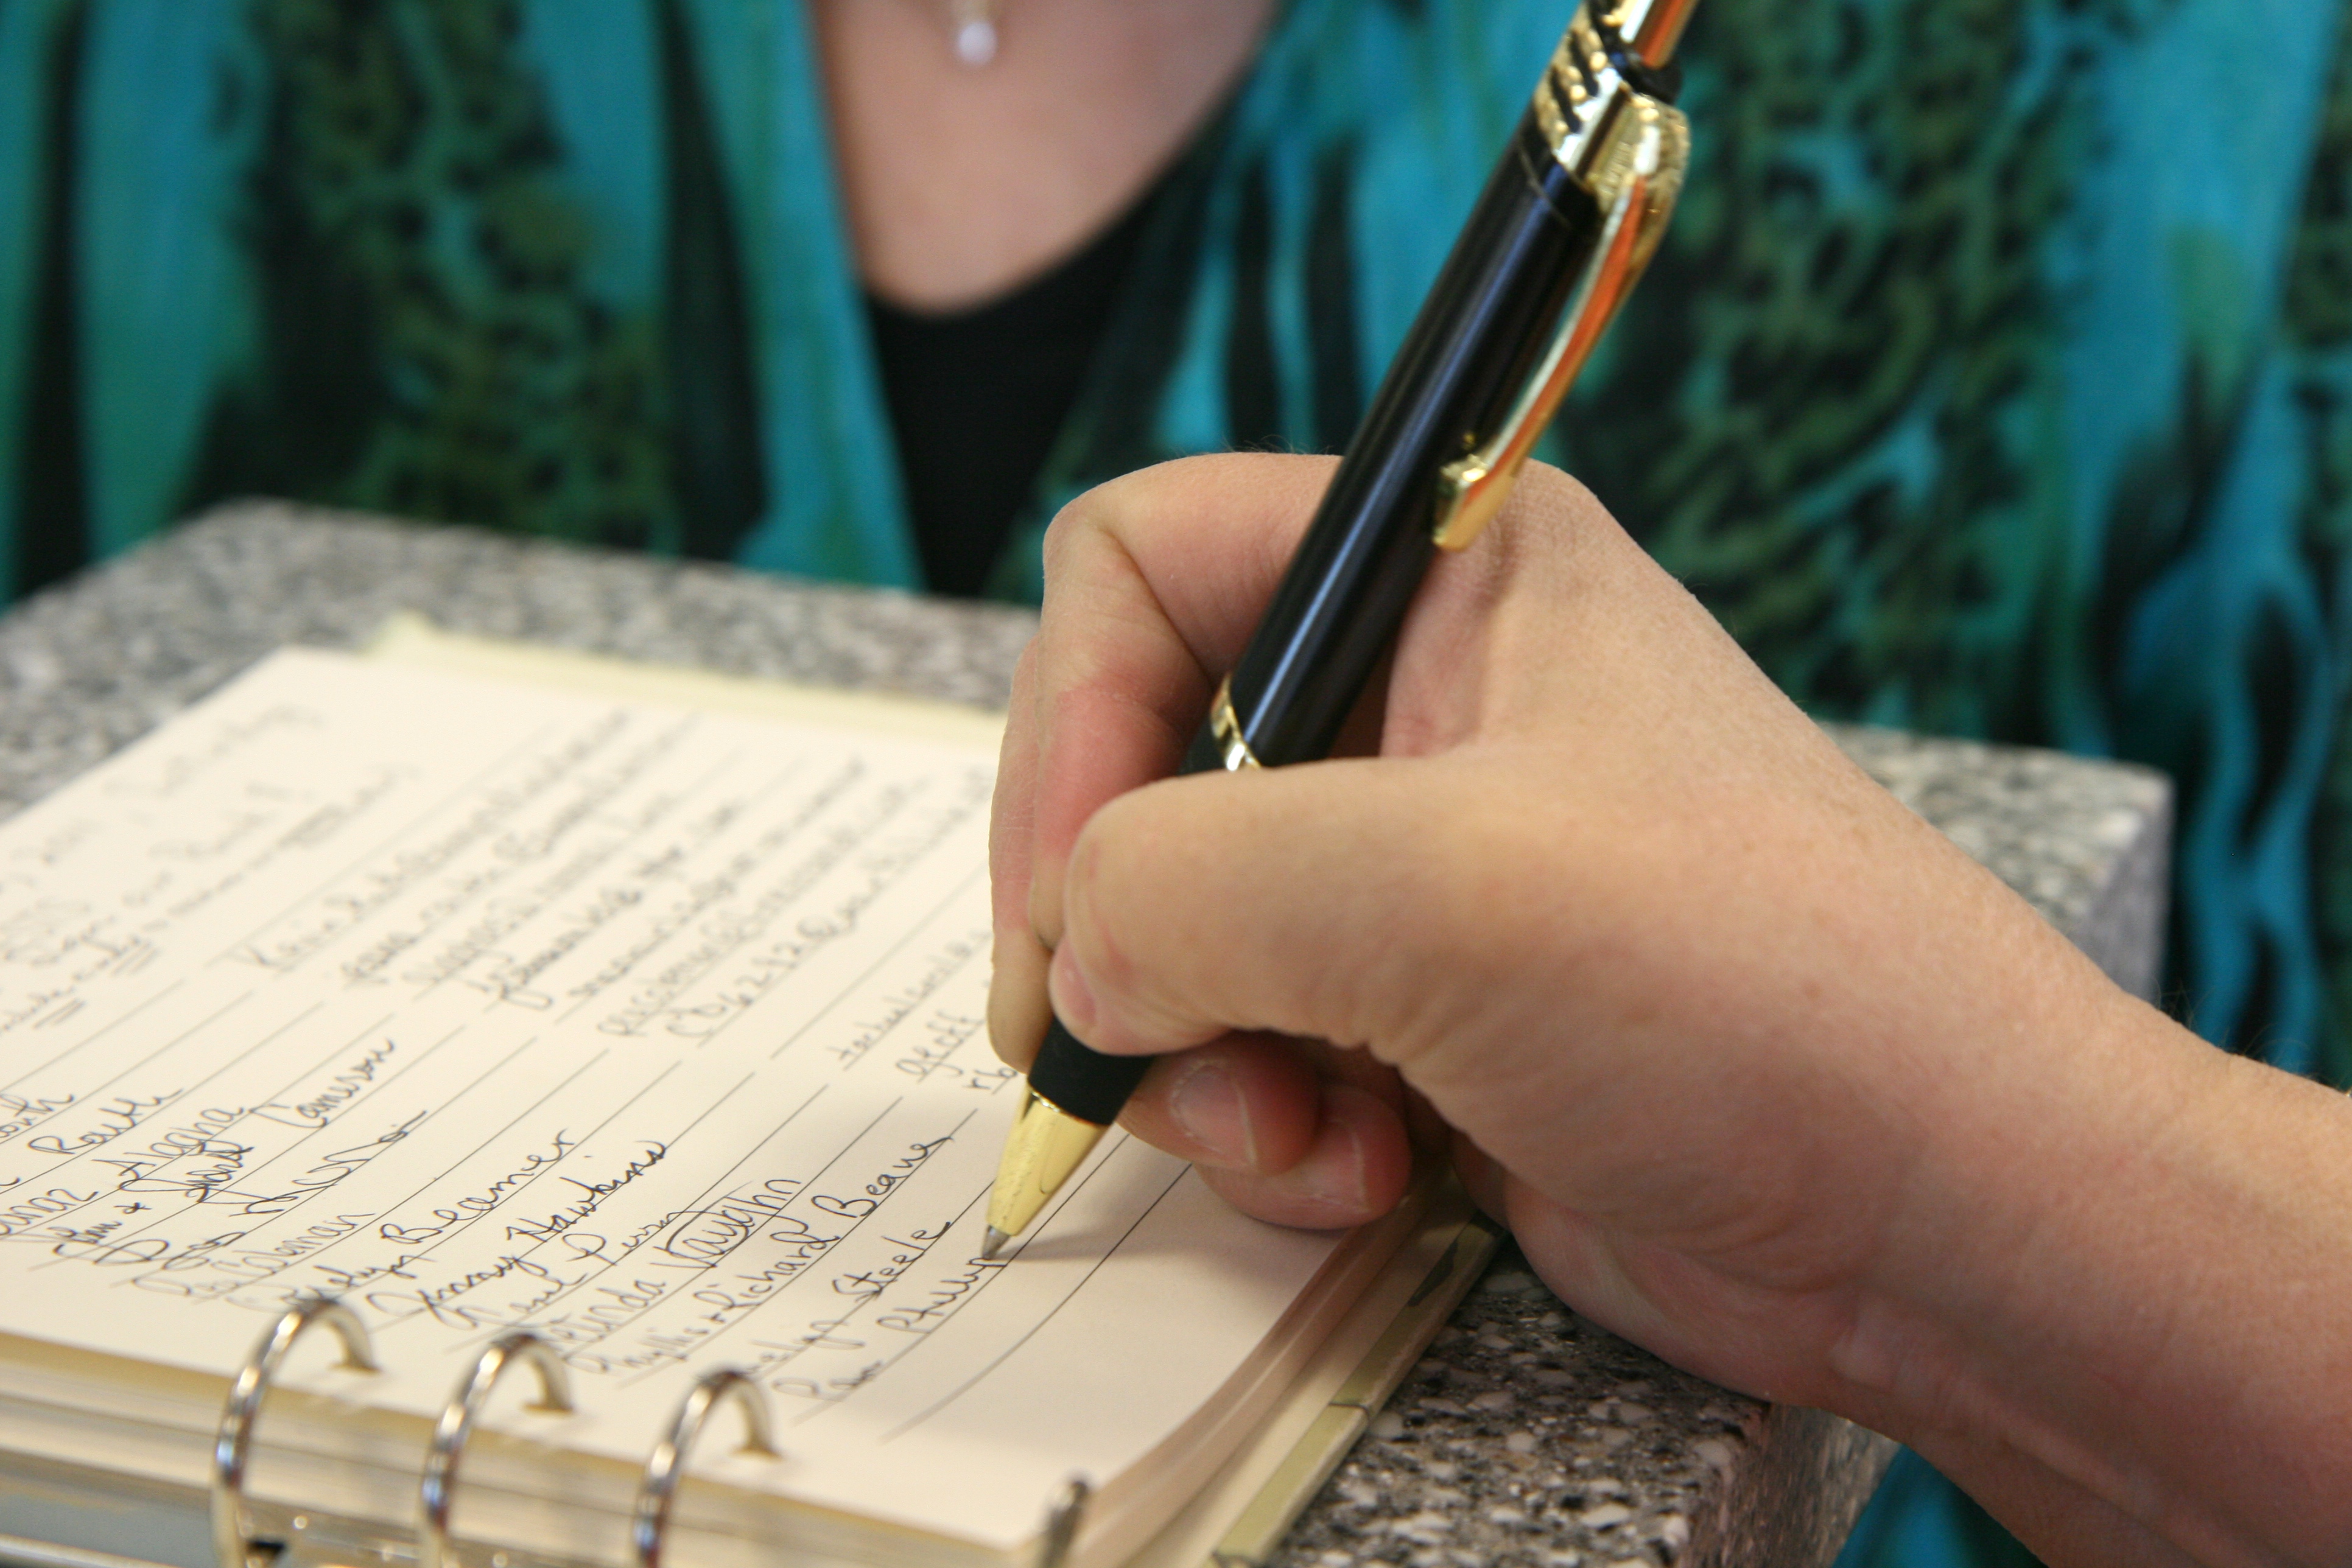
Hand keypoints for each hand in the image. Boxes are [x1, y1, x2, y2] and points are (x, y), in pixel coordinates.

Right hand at [987, 453, 2351, 1567]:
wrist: (1939, 1215)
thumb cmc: (1747, 989)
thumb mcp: (1432, 886)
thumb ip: (1176, 883)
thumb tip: (1073, 970)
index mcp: (1441, 571)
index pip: (1140, 564)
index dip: (1067, 722)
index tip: (1069, 898)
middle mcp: (1415, 700)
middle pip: (1131, 768)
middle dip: (1124, 933)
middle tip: (1146, 1048)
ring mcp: (1413, 868)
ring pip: (1171, 936)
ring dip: (1201, 1060)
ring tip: (1310, 1134)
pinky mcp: (1418, 1015)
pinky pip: (1245, 1049)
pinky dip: (1269, 1128)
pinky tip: (1374, 1172)